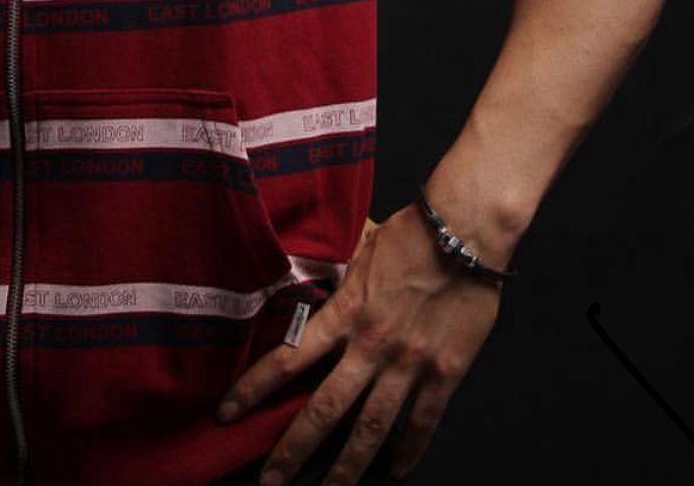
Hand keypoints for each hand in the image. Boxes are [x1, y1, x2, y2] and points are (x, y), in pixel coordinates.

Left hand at [216, 204, 502, 482]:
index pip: (290, 358)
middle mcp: (372, 345)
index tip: (227, 412)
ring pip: (371, 428)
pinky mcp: (444, 373)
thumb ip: (331, 263)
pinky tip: (395, 472)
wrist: (466, 234)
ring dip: (349, 467)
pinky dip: (408, 451)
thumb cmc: (410, 232)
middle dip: (294, 451)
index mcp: (345, 312)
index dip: (254, 388)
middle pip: (324, 409)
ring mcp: (409, 364)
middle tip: (270, 483)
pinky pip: (423, 422)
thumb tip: (301, 256)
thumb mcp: (357, 242)